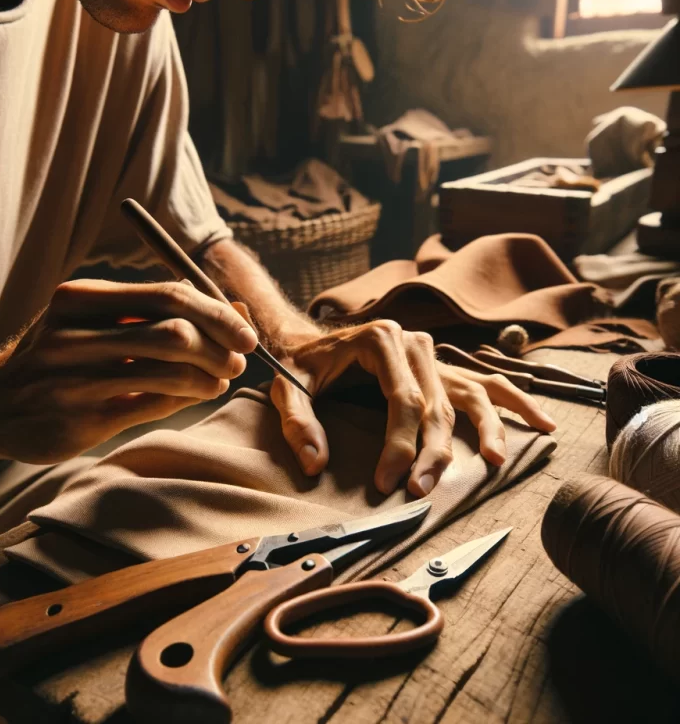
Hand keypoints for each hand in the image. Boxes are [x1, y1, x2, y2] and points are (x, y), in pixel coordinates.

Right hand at [0, 279, 256, 463]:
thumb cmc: (57, 354)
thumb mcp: (93, 318)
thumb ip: (156, 312)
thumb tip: (231, 309)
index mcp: (80, 298)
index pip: (169, 295)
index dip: (218, 314)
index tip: (245, 333)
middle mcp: (74, 335)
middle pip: (176, 333)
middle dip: (220, 347)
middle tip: (237, 360)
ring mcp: (75, 381)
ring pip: (170, 373)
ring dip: (210, 377)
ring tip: (220, 379)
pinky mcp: (81, 421)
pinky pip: (153, 406)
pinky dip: (187, 398)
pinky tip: (197, 393)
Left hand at [269, 320, 556, 496]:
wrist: (309, 339)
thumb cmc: (301, 365)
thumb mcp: (288, 388)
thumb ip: (298, 423)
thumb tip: (314, 463)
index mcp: (380, 338)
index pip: (402, 399)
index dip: (398, 444)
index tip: (387, 481)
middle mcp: (413, 341)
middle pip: (438, 402)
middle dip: (434, 451)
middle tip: (422, 489)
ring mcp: (432, 353)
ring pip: (471, 392)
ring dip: (488, 429)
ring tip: (496, 460)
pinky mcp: (441, 368)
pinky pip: (484, 383)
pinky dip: (512, 403)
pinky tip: (539, 423)